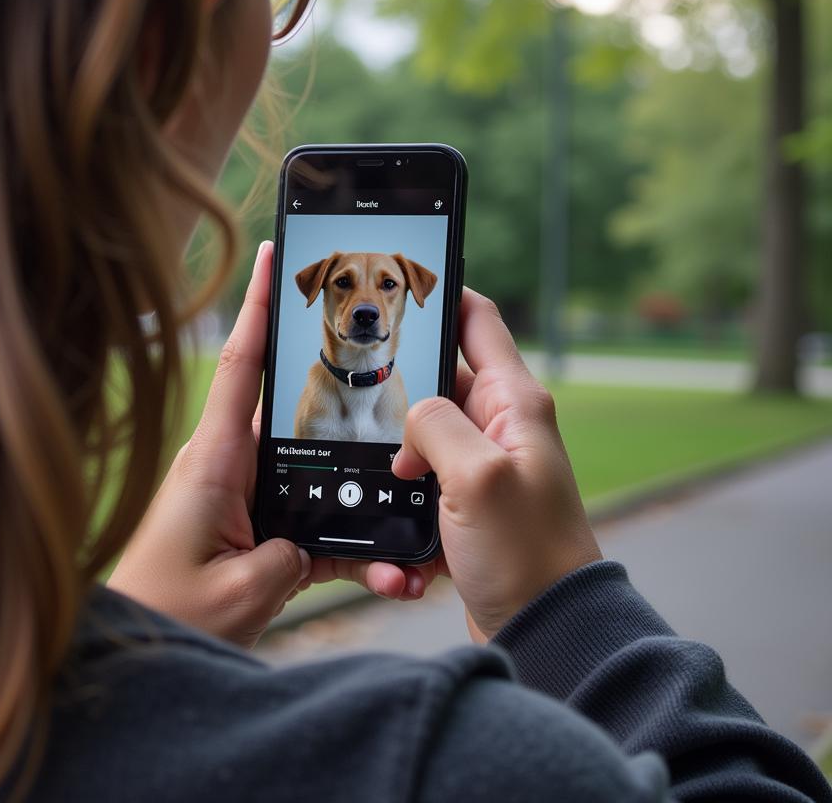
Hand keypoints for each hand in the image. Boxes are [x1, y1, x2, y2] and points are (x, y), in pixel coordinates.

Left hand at [108, 241, 434, 650]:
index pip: (239, 364)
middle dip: (326, 378)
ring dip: (348, 479)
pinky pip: (305, 516)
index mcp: (215, 461)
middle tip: (369, 349)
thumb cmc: (166, 618)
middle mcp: (227, 466)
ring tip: (394, 495)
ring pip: (308, 464)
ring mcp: (238, 495)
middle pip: (284, 403)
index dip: (256, 305)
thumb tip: (313, 546)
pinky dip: (343, 537)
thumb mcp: (239, 592)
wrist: (131, 652)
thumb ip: (289, 559)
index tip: (271, 253)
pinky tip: (380, 569)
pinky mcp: (247, 527)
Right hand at [393, 289, 601, 640]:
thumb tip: (411, 419)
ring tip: (384, 463)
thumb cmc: (527, 555)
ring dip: (399, 441)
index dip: (442, 293)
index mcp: (513, 401)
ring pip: (424, 424)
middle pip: (440, 373)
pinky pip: (424, 468)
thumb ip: (437, 424)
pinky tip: (393, 502)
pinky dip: (404, 479)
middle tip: (364, 387)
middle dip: (403, 381)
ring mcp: (484, 459)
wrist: (545, 627)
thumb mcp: (477, 477)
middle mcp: (501, 422)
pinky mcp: (468, 495)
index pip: (478, 319)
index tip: (401, 282)